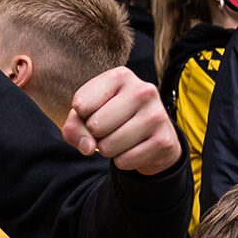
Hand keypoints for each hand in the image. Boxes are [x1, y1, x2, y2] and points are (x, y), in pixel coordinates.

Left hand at [63, 67, 181, 175]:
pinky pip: (124, 160)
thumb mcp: (87, 114)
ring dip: (108, 149)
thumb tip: (88, 147)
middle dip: (95, 134)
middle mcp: (142, 91)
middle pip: (95, 126)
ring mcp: (156, 115)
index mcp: (120, 76)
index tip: (95, 111)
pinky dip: (122, 160)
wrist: (151, 136)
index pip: (80, 104)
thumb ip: (74, 127)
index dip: (81, 116)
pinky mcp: (164, 140)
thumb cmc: (111, 118)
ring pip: (108, 146)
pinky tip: (133, 148)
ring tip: (120, 138)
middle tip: (109, 128)